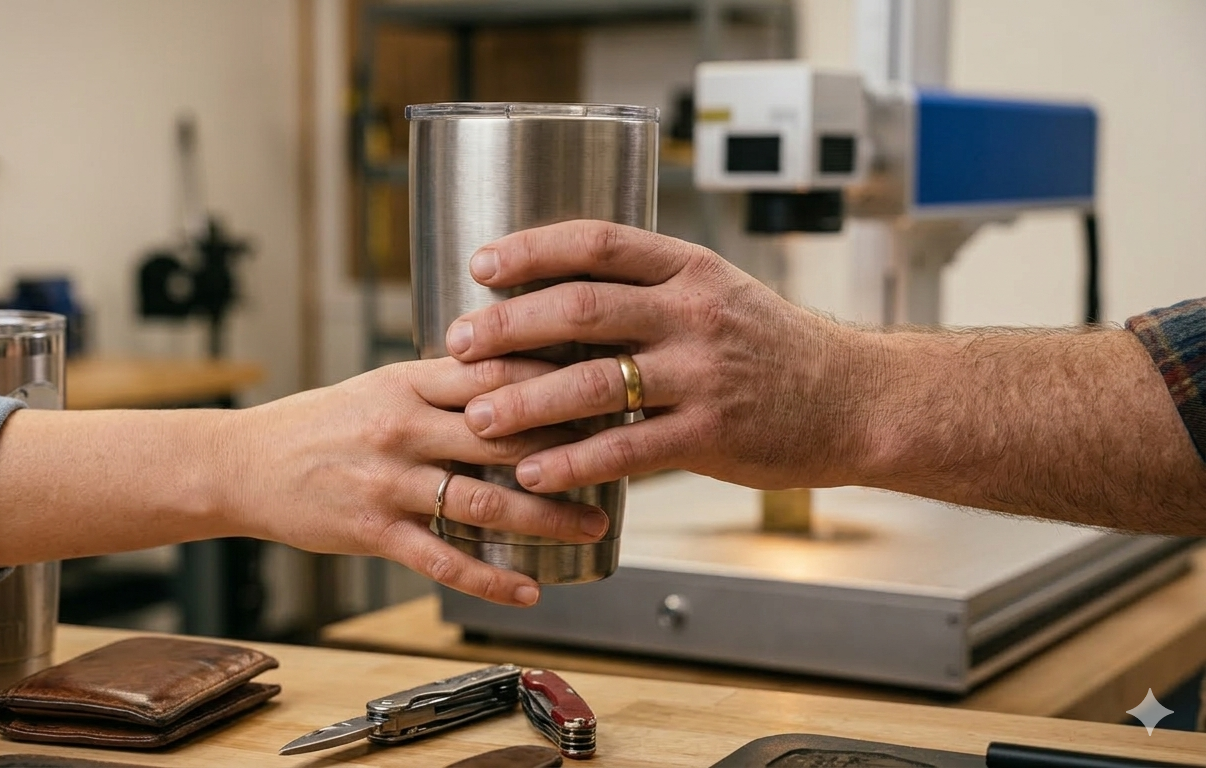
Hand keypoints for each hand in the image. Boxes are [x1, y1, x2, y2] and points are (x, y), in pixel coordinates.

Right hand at [225, 356, 608, 606]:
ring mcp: (388, 481)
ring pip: (483, 498)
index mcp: (408, 381)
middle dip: (568, 447)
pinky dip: (491, 577)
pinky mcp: (373, 530)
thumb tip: (517, 374)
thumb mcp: (380, 386)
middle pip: (502, 433)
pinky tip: (529, 588)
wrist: (243, 463)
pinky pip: (443, 558)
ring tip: (593, 524)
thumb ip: (444, 384)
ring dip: (546, 515)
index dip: (555, 379)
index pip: (495, 372)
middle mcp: (402, 426)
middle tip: (622, 458)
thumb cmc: (320, 423)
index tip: (603, 387)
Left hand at [443, 220, 875, 494]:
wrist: (855, 398)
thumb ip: (649, 292)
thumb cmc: (773, 347)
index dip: (532, 249)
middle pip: (581, 307)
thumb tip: (557, 298)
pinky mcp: (712, 433)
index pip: (597, 242)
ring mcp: (703, 374)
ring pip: (595, 381)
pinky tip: (534, 473)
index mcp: (689, 268)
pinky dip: (574, 462)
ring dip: (526, 400)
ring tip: (477, 416)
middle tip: (456, 343)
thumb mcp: (718, 294)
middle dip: (508, 325)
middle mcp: (693, 313)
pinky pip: (627, 449)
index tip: (481, 264)